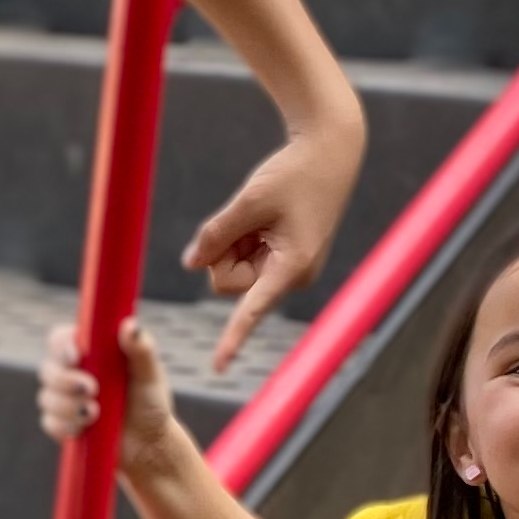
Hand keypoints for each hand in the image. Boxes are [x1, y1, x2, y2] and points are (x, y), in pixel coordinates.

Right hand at [39, 319, 194, 487]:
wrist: (148, 443)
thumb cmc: (150, 403)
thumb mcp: (150, 375)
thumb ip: (141, 349)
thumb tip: (130, 326)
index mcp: (89, 353)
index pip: (61, 339)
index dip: (62, 345)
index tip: (76, 357)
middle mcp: (72, 373)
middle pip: (48, 369)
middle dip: (65, 381)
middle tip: (92, 389)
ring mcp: (64, 399)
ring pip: (46, 397)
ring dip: (68, 406)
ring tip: (95, 414)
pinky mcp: (61, 424)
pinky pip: (49, 422)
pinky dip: (65, 425)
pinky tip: (83, 429)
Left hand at [183, 109, 362, 370]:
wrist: (328, 150)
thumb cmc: (294, 173)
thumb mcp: (250, 199)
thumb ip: (217, 233)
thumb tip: (191, 264)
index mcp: (292, 267)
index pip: (252, 308)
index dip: (233, 337)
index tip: (218, 367)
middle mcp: (291, 275)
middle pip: (227, 281)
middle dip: (223, 252)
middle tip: (246, 217)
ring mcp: (287, 268)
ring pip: (232, 269)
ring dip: (233, 241)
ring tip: (261, 213)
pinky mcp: (282, 258)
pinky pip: (243, 257)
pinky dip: (242, 236)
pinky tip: (264, 216)